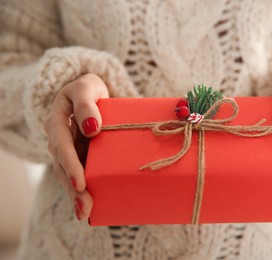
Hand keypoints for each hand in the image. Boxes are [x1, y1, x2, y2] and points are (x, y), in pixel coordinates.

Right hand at [44, 73, 108, 220]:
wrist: (89, 94)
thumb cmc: (89, 89)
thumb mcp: (86, 88)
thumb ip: (86, 104)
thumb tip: (92, 128)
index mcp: (57, 122)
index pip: (61, 146)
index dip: (70, 165)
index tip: (80, 182)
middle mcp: (59, 140)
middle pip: (63, 167)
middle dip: (74, 189)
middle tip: (85, 208)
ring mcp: (68, 151)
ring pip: (69, 176)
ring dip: (77, 195)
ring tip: (87, 213)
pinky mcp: (78, 157)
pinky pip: (79, 175)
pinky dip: (83, 191)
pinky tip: (91, 207)